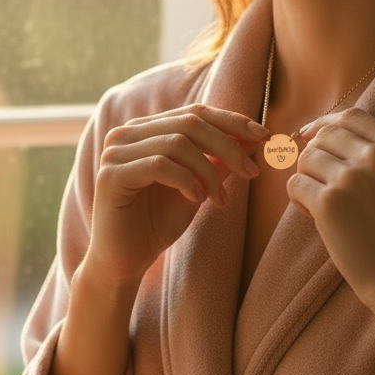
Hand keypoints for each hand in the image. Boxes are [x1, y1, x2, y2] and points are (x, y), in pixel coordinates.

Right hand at [85, 104, 265, 286]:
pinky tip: (196, 200)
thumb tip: (254, 139)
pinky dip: (186, 181)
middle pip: (189, 123)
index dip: (232, 121)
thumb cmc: (157, 223)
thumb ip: (219, 162)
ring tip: (219, 199)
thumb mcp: (198, 188)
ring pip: (177, 143)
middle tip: (251, 171)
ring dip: (208, 171)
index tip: (263, 136)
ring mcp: (116, 152)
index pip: (195, 112)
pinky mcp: (111, 174)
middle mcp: (127, 133)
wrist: (125, 261)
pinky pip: (159, 165)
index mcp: (147, 130)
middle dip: (228, 146)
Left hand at [287, 108, 374, 314]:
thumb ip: (368, 151)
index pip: (351, 116)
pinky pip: (294, 184)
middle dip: (314, 156)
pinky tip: (313, 216)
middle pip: (325, 135)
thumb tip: (312, 131)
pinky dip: (297, 200)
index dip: (325, 123)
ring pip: (306, 158)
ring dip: (306, 178)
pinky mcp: (330, 203)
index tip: (310, 136)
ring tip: (320, 203)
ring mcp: (352, 178)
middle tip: (320, 184)